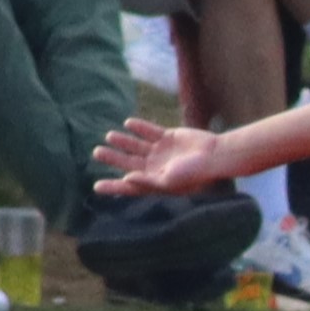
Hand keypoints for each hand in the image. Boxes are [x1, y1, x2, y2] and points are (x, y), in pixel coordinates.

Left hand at [92, 116, 226, 196]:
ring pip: (136, 146)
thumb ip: (147, 181)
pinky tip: (128, 123)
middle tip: (97, 152)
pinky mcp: (168, 137)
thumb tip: (125, 178)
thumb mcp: (168, 181)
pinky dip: (139, 127)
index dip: (113, 186)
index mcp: (153, 181)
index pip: (129, 185)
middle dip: (113, 158)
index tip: (96, 187)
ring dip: (123, 141)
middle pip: (129, 162)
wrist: (213, 155)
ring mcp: (161, 151)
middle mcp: (155, 167)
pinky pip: (150, 131)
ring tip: (109, 135)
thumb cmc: (192, 174)